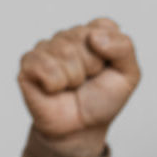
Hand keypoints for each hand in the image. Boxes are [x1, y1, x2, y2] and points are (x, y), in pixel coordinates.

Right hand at [17, 17, 140, 155]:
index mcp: (92, 32)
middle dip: (91, 67)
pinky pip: (44, 65)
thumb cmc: (101, 101)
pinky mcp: (28, 64)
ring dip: (74, 78)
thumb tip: (94, 36)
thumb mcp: (128, 75)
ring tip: (71, 87)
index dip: (108, 55)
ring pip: (65, 52)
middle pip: (83, 38)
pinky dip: (55, 84)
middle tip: (86, 82)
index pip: (103, 27)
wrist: (81, 129)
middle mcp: (68, 35)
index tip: (104, 71)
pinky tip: (55, 89)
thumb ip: (124, 48)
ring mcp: (46, 48)